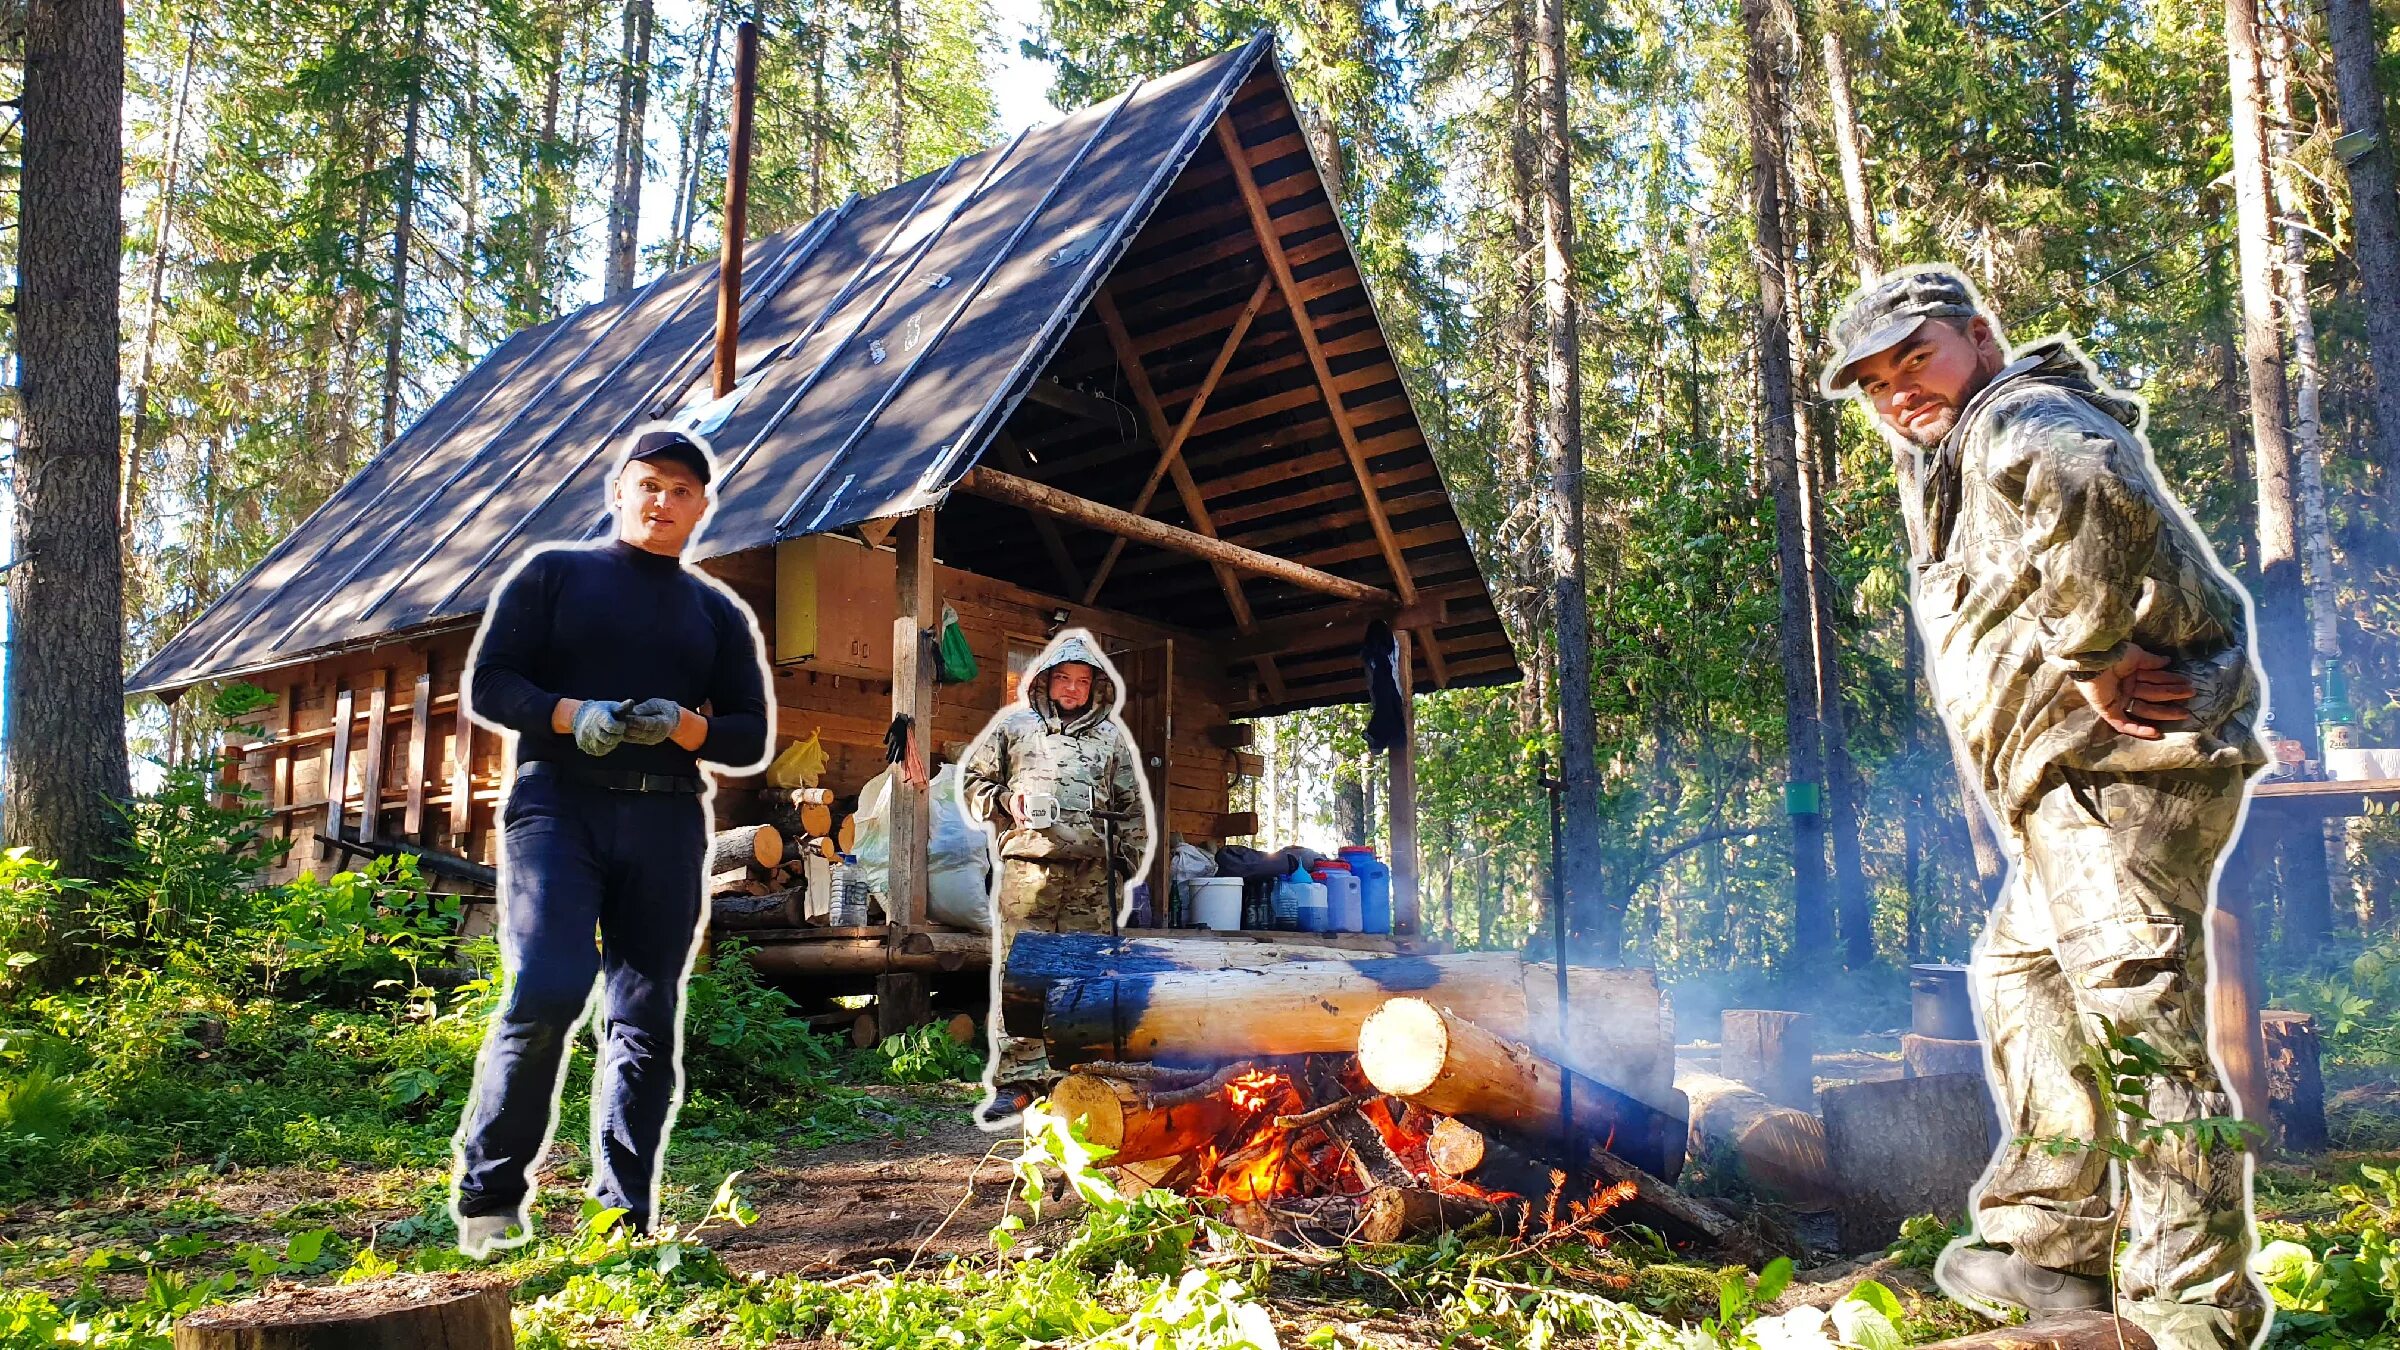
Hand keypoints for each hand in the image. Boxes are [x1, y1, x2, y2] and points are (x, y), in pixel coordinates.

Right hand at [573, 699, 628, 756]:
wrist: (581, 717)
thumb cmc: (603, 711)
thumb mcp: (612, 707)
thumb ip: (623, 707)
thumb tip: (632, 702)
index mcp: (598, 717)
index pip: (611, 726)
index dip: (620, 727)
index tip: (622, 725)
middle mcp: (591, 729)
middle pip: (609, 739)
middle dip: (617, 736)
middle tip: (619, 731)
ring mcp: (587, 739)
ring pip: (604, 747)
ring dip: (612, 743)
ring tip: (612, 735)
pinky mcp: (586, 747)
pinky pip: (600, 751)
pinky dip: (606, 747)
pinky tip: (606, 740)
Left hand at [619, 697, 683, 745]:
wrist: (672, 719)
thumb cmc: (663, 708)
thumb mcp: (655, 704)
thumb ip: (643, 708)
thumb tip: (631, 711)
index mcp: (663, 724)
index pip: (645, 724)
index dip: (633, 720)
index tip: (623, 715)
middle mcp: (658, 735)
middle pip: (637, 731)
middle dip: (626, 725)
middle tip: (615, 719)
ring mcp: (652, 740)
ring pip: (633, 737)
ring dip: (623, 730)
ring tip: (615, 722)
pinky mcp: (646, 742)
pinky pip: (632, 739)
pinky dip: (625, 733)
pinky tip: (618, 728)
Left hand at [2076, 645, 2194, 740]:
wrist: (2094, 659)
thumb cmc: (2113, 653)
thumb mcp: (2136, 655)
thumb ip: (2151, 661)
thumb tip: (2168, 661)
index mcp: (2132, 674)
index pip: (2155, 679)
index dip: (2172, 680)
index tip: (2188, 682)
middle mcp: (2126, 687)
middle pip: (2153, 694)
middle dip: (2173, 695)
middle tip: (2191, 695)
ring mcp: (2117, 700)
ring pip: (2144, 709)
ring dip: (2164, 712)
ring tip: (2183, 713)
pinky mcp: (2107, 710)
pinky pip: (2123, 724)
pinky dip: (2138, 729)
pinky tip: (2156, 733)